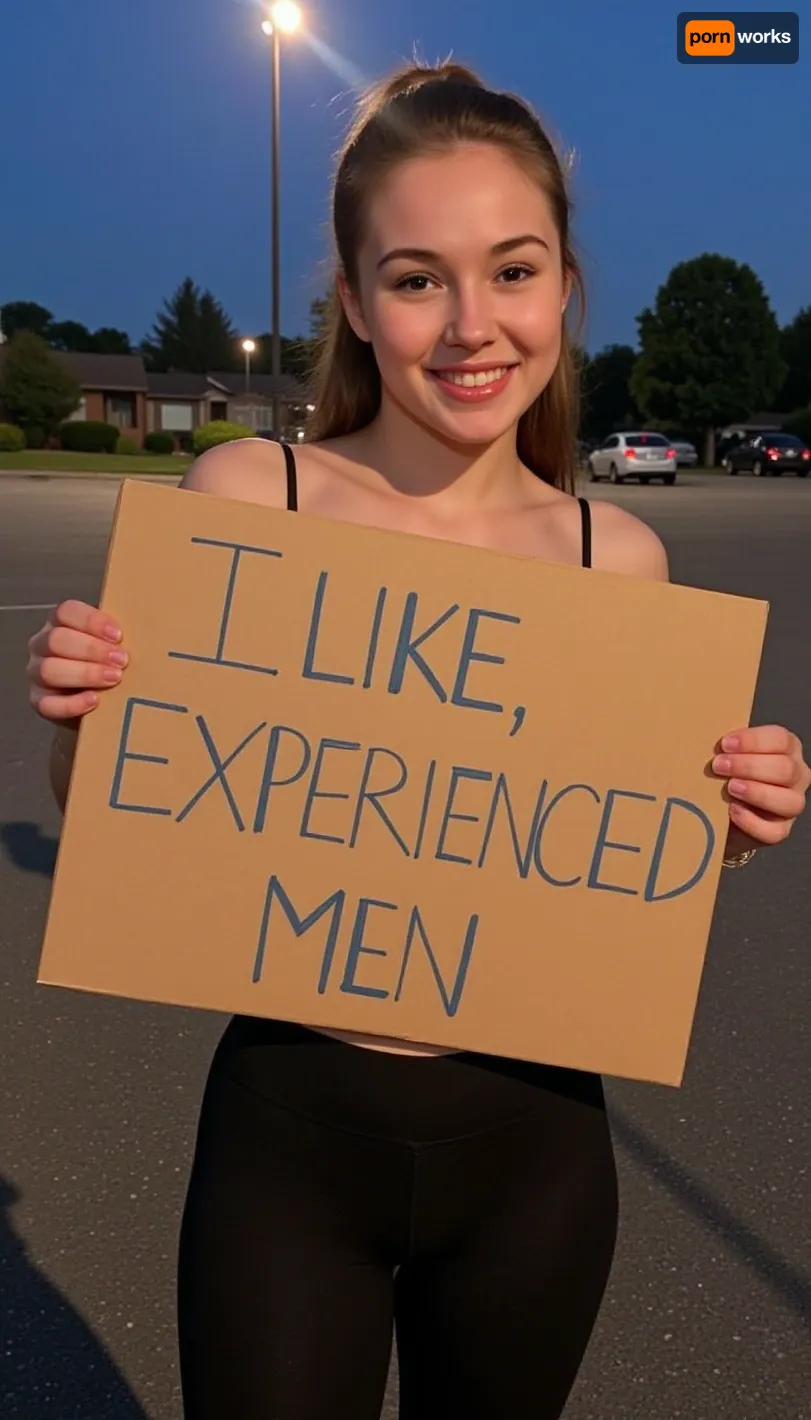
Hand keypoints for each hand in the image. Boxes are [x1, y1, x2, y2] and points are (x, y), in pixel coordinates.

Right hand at [26, 599, 128, 722]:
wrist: (100, 705)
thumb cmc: (109, 665)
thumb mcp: (112, 645)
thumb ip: (118, 638)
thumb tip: (150, 631)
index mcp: (59, 624)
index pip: (66, 612)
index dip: (92, 621)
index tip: (118, 635)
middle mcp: (42, 645)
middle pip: (56, 640)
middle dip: (91, 649)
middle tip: (121, 660)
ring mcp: (36, 674)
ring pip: (49, 670)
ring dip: (85, 673)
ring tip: (114, 678)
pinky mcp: (39, 701)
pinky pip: (48, 704)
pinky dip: (72, 704)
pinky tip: (94, 700)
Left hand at [712, 725, 809, 849]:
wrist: (718, 812)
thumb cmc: (724, 774)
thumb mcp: (727, 755)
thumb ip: (725, 747)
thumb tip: (703, 738)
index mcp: (786, 749)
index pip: (781, 739)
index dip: (753, 741)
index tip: (725, 744)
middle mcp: (796, 775)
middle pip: (785, 769)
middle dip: (749, 766)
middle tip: (719, 766)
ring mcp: (791, 804)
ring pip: (789, 801)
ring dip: (756, 792)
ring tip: (729, 788)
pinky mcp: (781, 830)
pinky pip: (775, 831)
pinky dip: (752, 822)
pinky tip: (733, 811)